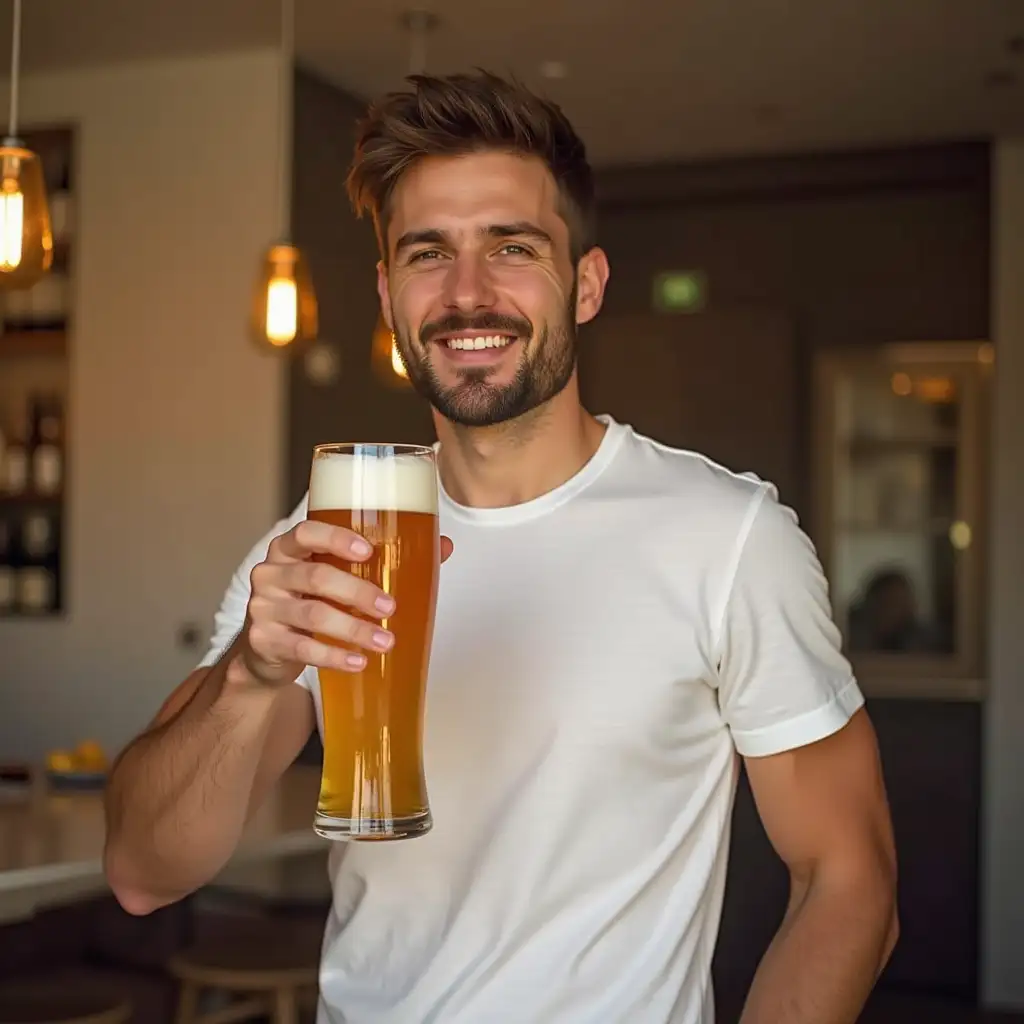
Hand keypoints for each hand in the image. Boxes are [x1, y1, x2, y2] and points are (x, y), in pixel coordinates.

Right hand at [239, 520, 453, 685]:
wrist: (266, 648)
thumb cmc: (310, 600)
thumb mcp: (334, 576)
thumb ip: (381, 560)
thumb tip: (442, 545)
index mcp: (289, 549)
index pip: (305, 532)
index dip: (335, 538)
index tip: (367, 549)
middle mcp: (270, 573)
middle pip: (315, 576)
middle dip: (357, 592)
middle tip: (390, 607)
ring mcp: (263, 607)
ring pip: (313, 614)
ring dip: (354, 629)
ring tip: (385, 641)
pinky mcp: (263, 640)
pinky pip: (302, 648)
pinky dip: (334, 656)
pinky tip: (358, 661)